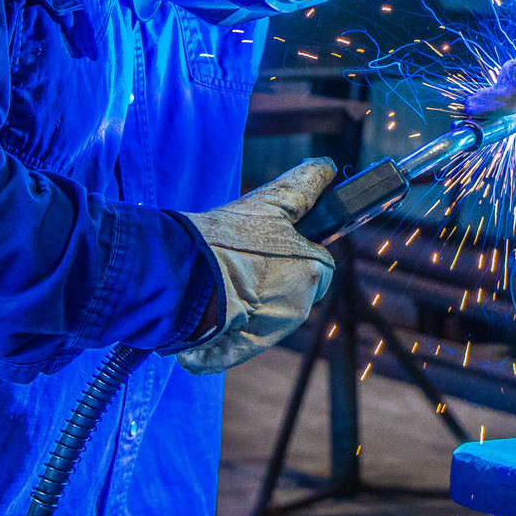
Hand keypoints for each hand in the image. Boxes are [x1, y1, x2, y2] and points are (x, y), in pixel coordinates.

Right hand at [175, 159, 337, 374]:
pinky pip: (239, 341)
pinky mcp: (246, 349)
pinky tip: (207, 316)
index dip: (292, 252)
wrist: (187, 282)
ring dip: (245, 302)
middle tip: (237, 263)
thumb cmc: (228, 240)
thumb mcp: (269, 202)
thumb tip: (328, 166)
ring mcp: (274, 329)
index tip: (267, 246)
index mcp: (312, 269)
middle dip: (267, 279)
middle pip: (290, 289)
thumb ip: (304, 185)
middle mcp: (300, 303)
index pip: (318, 263)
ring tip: (217, 285)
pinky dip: (224, 334)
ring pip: (265, 313)